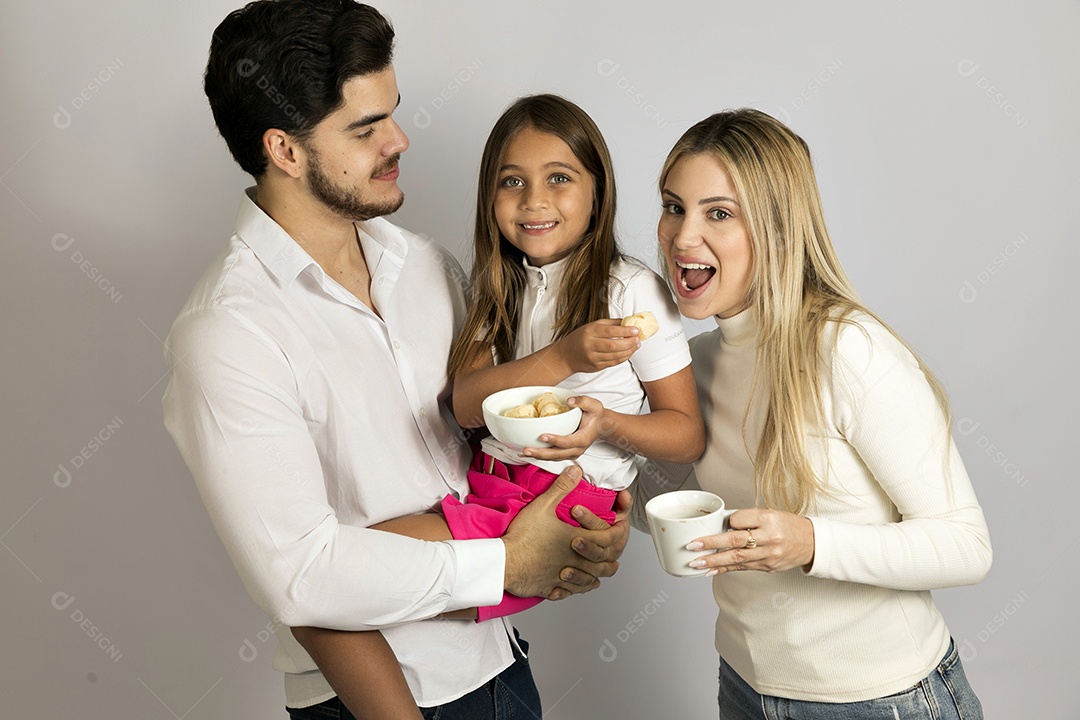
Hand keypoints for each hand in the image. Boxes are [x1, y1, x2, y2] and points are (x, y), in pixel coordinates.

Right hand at [503, 467, 623, 598]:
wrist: (505, 563)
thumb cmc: (524, 536)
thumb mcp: (543, 505)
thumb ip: (562, 487)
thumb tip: (575, 471)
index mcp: (577, 541)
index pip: (607, 538)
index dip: (616, 533)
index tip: (619, 531)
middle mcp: (575, 561)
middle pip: (602, 565)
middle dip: (610, 561)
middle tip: (614, 559)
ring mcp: (563, 576)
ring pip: (587, 581)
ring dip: (595, 577)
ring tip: (598, 577)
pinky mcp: (550, 587)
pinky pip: (567, 592)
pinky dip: (573, 589)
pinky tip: (571, 588)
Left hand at [523, 395, 605, 461]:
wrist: (601, 427)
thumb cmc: (597, 416)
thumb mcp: (594, 405)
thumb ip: (583, 401)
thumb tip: (569, 401)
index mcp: (583, 438)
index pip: (568, 442)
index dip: (555, 440)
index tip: (542, 436)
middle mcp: (577, 449)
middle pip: (558, 454)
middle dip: (541, 453)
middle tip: (526, 450)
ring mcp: (571, 453)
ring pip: (553, 458)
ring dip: (538, 456)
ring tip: (523, 453)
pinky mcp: (566, 453)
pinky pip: (552, 457)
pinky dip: (540, 456)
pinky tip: (528, 453)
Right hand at [554, 319, 639, 374]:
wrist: (566, 356)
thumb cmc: (580, 338)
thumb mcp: (591, 326)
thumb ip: (610, 323)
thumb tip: (628, 321)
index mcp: (589, 332)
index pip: (610, 331)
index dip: (625, 331)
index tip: (635, 330)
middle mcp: (590, 345)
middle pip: (614, 345)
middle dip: (629, 343)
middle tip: (638, 339)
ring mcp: (593, 357)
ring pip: (615, 356)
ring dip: (629, 351)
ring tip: (636, 345)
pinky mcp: (596, 367)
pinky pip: (613, 362)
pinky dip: (624, 357)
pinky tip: (629, 352)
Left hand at [684, 508, 814, 575]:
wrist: (811, 542)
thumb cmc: (787, 525)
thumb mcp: (770, 513)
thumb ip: (747, 518)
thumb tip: (722, 524)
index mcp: (769, 519)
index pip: (740, 519)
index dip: (727, 522)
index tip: (719, 523)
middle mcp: (769, 537)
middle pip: (736, 541)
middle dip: (711, 544)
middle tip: (693, 546)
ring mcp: (769, 554)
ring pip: (737, 558)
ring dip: (714, 561)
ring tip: (696, 562)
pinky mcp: (768, 567)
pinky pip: (743, 568)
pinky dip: (725, 569)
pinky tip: (711, 570)